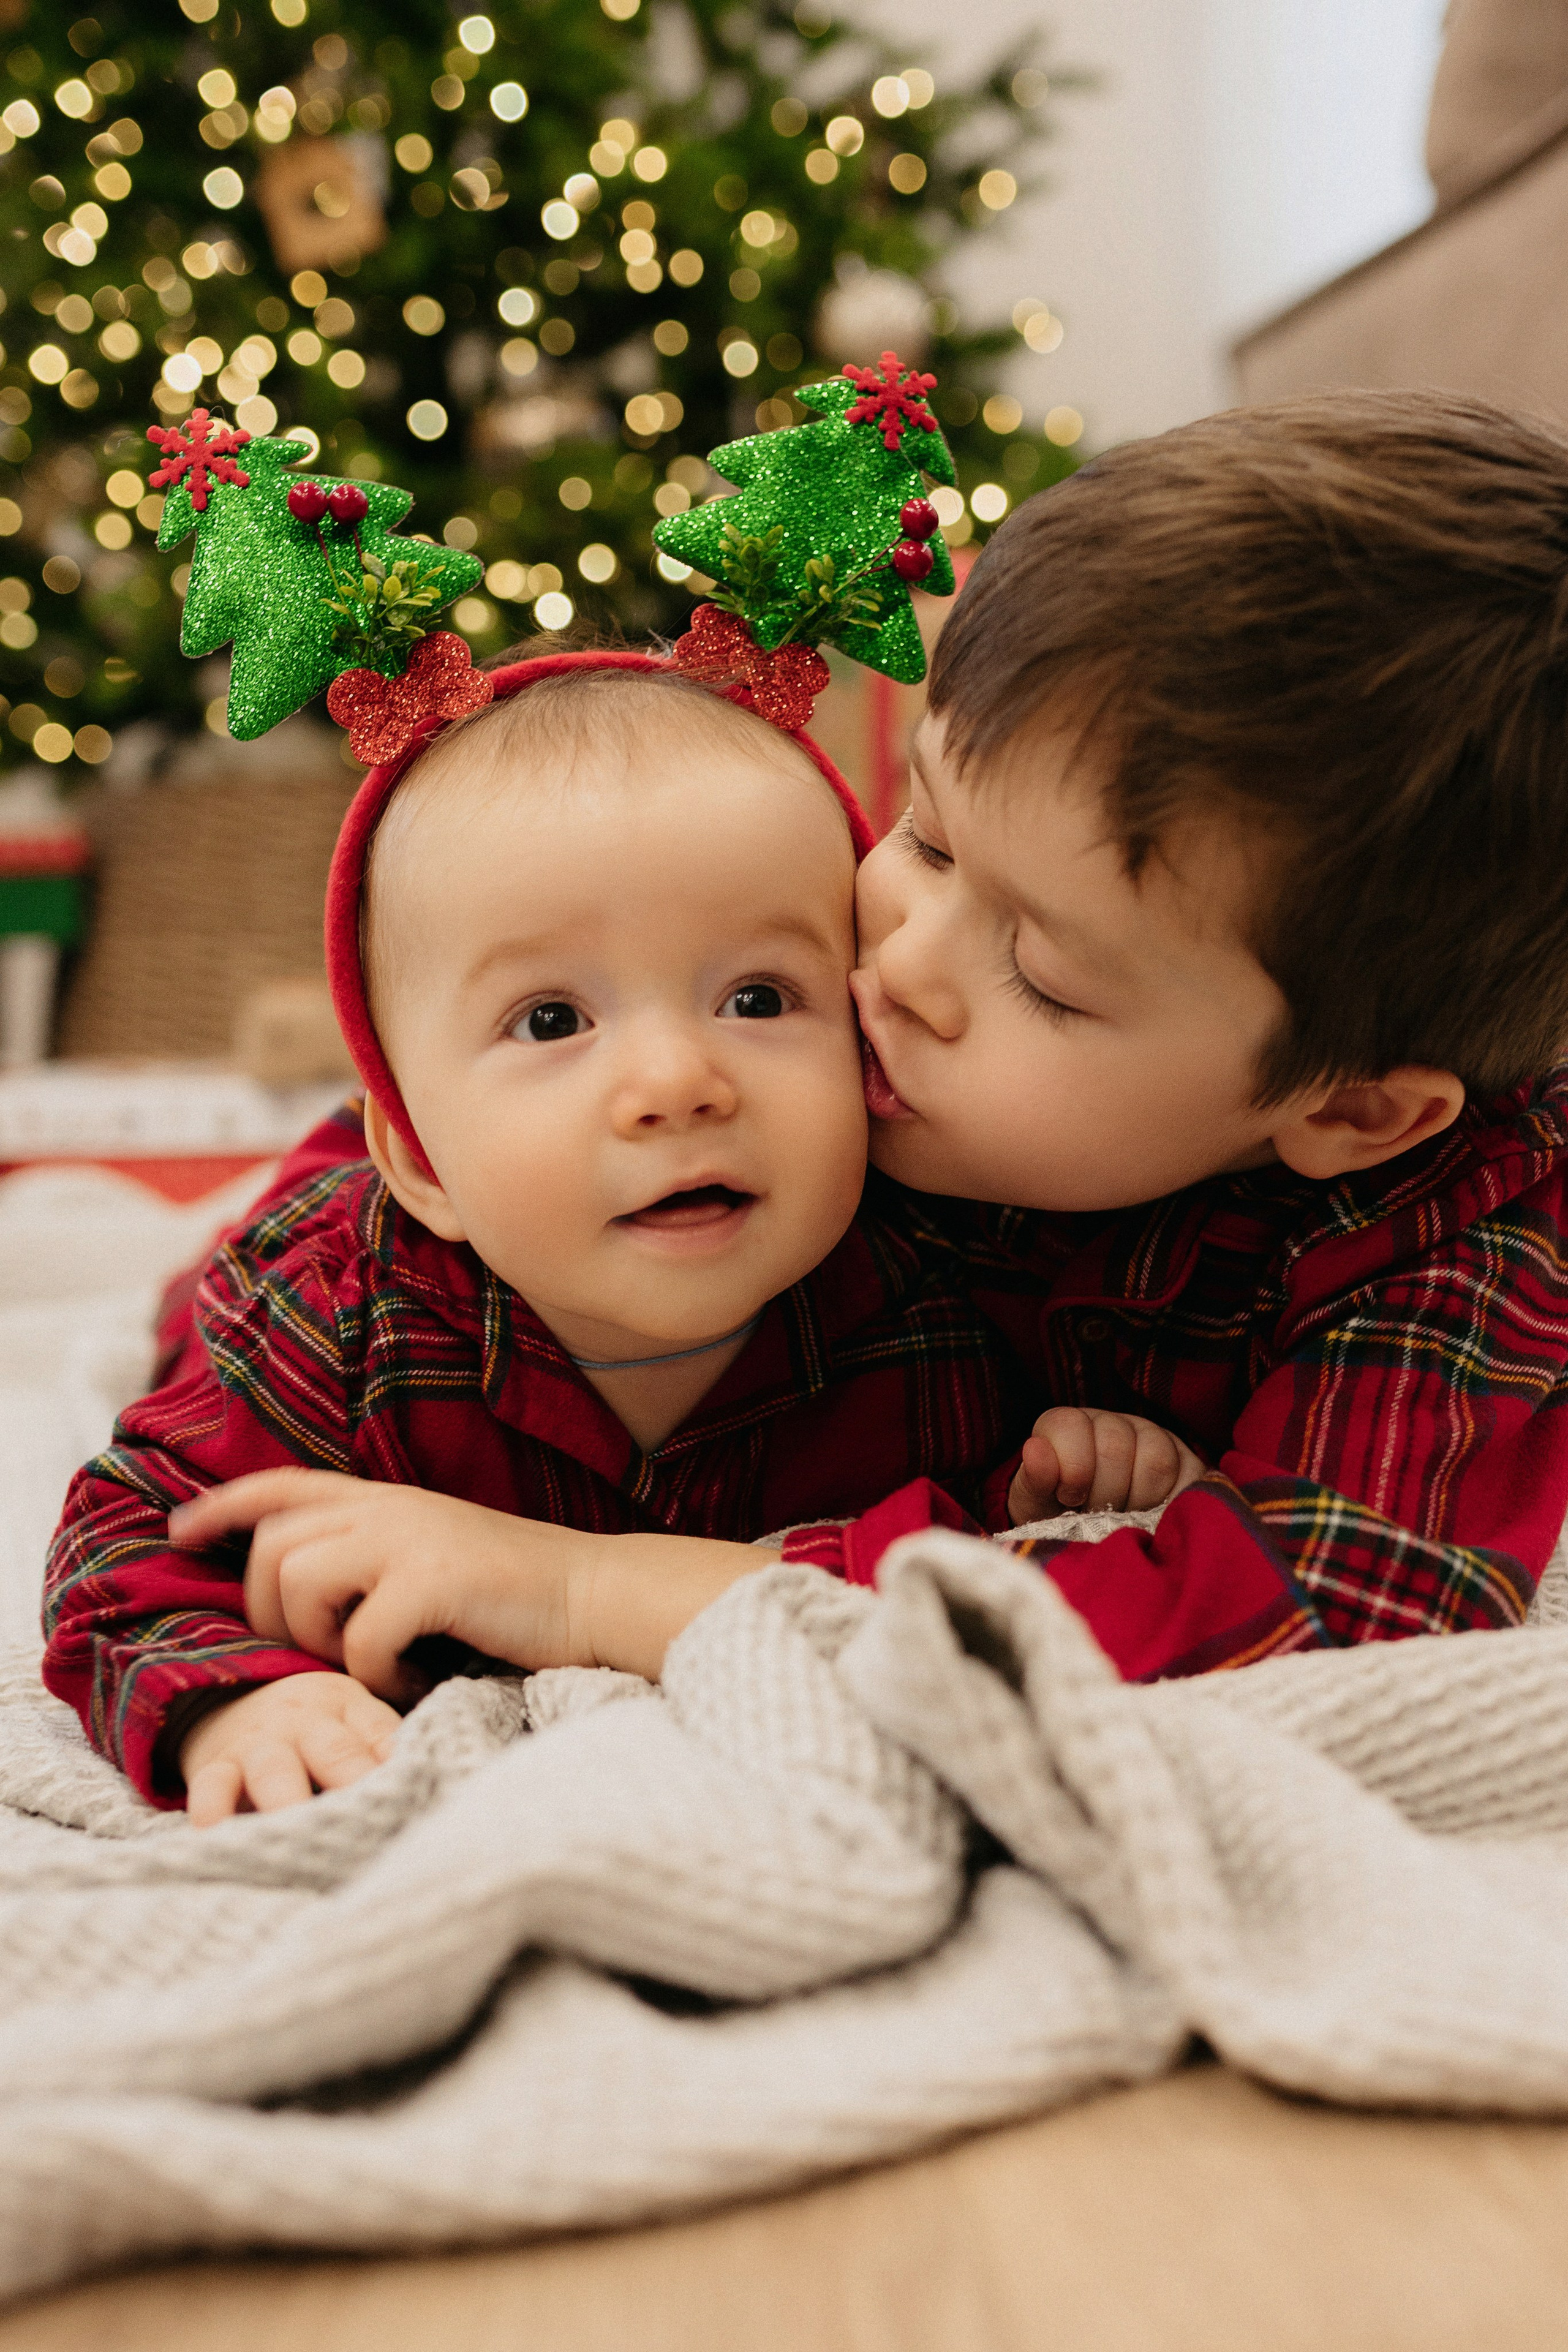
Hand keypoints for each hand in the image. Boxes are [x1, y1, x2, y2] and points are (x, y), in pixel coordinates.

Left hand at [167, 1470, 766, 1695]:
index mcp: (388, 1499)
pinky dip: (375, 1672)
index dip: (225, 1504)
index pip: (284, 1485)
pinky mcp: (435, 1581)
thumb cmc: (514, 1593)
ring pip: (299, 1582)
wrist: (595, 1596)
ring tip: (366, 1663)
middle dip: (271, 1610)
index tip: (181, 1531)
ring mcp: (412, 1539)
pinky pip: (360, 1637)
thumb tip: (302, 1579)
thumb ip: (375, 1552)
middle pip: (273, 1546)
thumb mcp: (433, 1552)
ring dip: (318, 1639)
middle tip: (314, 1649)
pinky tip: (408, 1678)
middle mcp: (391, 1508)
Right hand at [180, 1672, 400, 1825]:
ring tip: (301, 1843)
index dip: (400, 1768)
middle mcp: (305, 1719)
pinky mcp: (216, 1764)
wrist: (230, 1696)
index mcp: (349, 1705)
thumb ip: (381, 1750)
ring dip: (289, 1804)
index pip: (382, 1736)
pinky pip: (212, 1787)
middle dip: (353, 1786)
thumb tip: (429, 1793)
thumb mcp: (350, 1720)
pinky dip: (212, 1813)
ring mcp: (259, 1741)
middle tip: (370, 1827)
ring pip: (276, 1771)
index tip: (415, 1800)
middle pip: (335, 1752)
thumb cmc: (312, 1726)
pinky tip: (219, 1840)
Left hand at [1007, 1407, 1202, 1523]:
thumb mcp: (1035, 1506)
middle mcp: (1113, 1425)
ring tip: (1123, 1521)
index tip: (1068, 1499)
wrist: (1095, 1541)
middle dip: (1103, 1493)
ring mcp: (1154, 1440)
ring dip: (1137, 1502)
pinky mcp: (1187, 1464)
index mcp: (1069, 1426)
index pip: (1071, 1425)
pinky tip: (1152, 1521)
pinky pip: (1188, 1477)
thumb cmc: (1058, 1520)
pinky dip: (1170, 1506)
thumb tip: (1035, 1450)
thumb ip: (1034, 1480)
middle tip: (1096, 1517)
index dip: (1071, 1467)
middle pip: (1115, 1445)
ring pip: (1155, 1459)